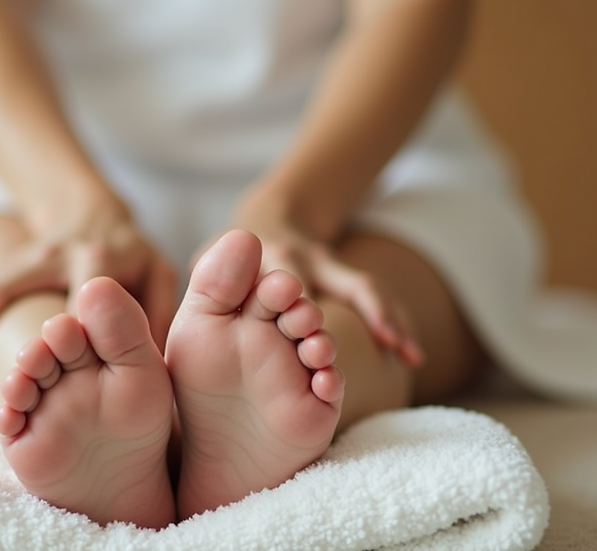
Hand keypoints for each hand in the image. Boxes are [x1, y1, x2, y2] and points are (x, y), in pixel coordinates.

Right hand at [0, 201, 176, 406]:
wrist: (95, 213)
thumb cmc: (132, 254)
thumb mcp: (158, 273)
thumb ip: (158, 312)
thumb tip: (151, 360)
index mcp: (92, 258)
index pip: (70, 302)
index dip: (58, 340)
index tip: (47, 383)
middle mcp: (47, 257)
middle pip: (1, 295)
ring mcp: (19, 262)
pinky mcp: (3, 271)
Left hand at [225, 221, 424, 368]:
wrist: (264, 220)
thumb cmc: (228, 262)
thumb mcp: (208, 265)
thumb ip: (206, 289)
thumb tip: (186, 323)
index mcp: (269, 260)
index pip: (290, 284)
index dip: (302, 307)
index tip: (313, 340)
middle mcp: (305, 260)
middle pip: (338, 284)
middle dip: (362, 313)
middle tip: (378, 346)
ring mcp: (330, 268)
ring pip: (366, 289)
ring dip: (390, 320)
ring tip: (410, 356)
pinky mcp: (346, 279)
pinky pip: (376, 298)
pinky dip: (397, 323)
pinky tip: (409, 356)